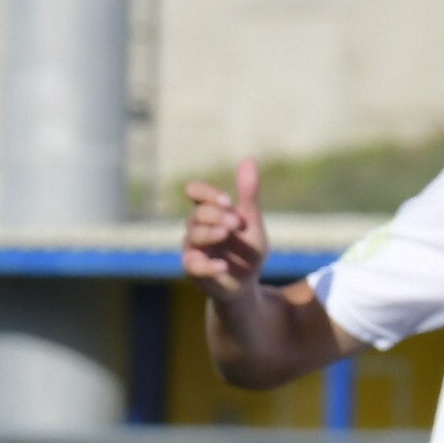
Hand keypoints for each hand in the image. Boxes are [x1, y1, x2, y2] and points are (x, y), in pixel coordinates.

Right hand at [182, 161, 269, 296]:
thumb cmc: (246, 251)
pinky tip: (224, 265)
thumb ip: (248, 194)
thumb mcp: (251, 221)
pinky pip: (193, 265)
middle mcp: (196, 229)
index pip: (195, 193)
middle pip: (196, 214)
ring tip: (226, 233)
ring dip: (210, 232)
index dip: (207, 193)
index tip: (228, 200)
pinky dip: (208, 265)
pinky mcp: (193, 271)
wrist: (247, 283)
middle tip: (237, 223)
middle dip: (216, 215)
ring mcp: (192, 250)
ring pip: (192, 235)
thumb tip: (248, 159)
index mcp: (209, 213)